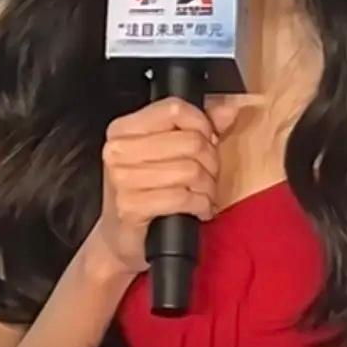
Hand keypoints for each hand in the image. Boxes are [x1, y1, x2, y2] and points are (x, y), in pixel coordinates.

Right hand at [93, 94, 241, 275]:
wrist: (121, 237)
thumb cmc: (146, 193)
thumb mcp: (168, 154)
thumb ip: (199, 127)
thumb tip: (228, 110)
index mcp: (123, 129)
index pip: (174, 109)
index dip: (202, 124)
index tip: (208, 139)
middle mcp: (117, 151)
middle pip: (190, 141)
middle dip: (210, 162)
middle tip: (207, 175)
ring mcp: (122, 180)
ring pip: (191, 171)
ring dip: (207, 187)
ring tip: (203, 195)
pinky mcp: (131, 207)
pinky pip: (183, 198)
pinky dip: (200, 206)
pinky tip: (199, 210)